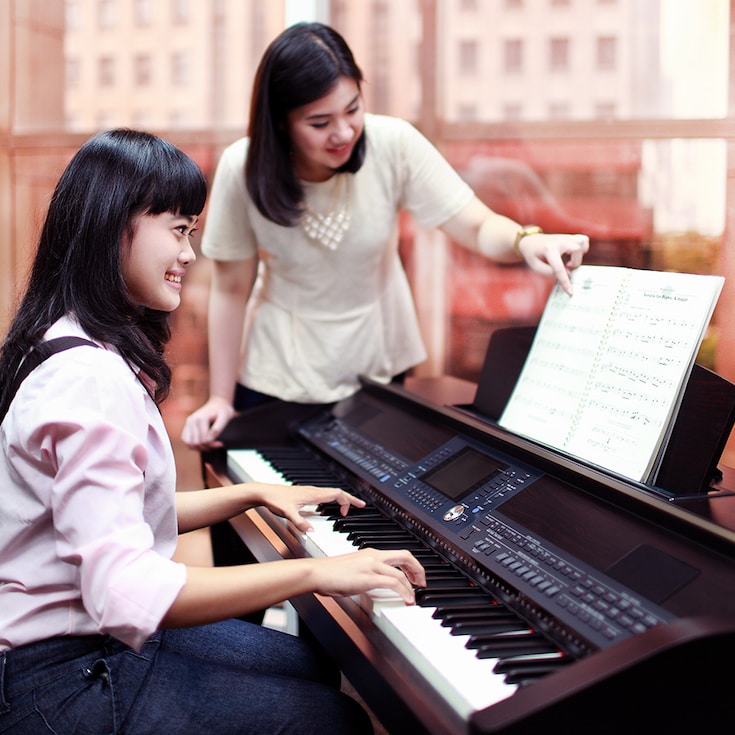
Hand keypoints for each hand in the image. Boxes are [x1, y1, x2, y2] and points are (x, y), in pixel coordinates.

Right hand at [181, 396, 235, 449]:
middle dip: (207, 447)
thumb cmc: (223, 410)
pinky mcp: (187, 425)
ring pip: (189, 443)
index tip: (221, 444)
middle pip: (196, 443)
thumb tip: (209, 439)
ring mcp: (188, 423)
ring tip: (209, 445)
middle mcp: (192, 420)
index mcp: (201, 418)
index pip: (203, 439)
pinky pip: (185, 440)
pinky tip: (203, 443)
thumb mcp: (225, 417)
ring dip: (199, 448)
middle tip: (216, 445)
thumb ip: (218, 428)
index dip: (213, 444)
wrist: (217, 403)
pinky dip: (193, 445)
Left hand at [252, 483, 365, 532]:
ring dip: (341, 499)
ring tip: (347, 507)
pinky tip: (328, 507)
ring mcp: (309, 492)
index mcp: (313, 494)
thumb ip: (299, 522)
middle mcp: (313, 491)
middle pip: (337, 492)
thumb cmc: (275, 499)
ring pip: (330, 493)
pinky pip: (324, 495)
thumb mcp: (287, 513)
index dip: (348, 500)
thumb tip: (312, 531)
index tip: (355, 509)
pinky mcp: (304, 494)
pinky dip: (332, 500)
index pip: (337, 494)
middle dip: (349, 499)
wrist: (264, 492)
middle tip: (360, 506)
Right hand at [310, 547, 425, 603]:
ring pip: (401, 572)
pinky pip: (393, 583)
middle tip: (422, 582)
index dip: (411, 565)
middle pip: (405, 556)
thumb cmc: (329, 573)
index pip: (398, 554)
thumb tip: (375, 585)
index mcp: (370, 553)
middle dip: (418, 570)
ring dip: (411, 586)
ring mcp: (371, 565)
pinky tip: (406, 599)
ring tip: (414, 597)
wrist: (317, 572)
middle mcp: (373, 556)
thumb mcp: (353, 570)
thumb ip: (366, 574)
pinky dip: (404, 591)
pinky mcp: (368, 577)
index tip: (415, 576)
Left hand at [518, 232, 588, 294]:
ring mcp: (565, 237)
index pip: (559, 268)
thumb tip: (567, 275)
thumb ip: (549, 272)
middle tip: (566, 267)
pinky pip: (583, 240)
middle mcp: (559, 240)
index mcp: (548, 249)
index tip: (570, 292)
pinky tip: (574, 254)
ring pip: (582, 244)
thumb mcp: (536, 266)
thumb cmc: (532, 254)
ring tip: (569, 261)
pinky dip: (583, 248)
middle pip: (576, 250)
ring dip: (578, 256)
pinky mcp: (570, 236)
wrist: (530, 241)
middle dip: (575, 263)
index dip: (565, 281)